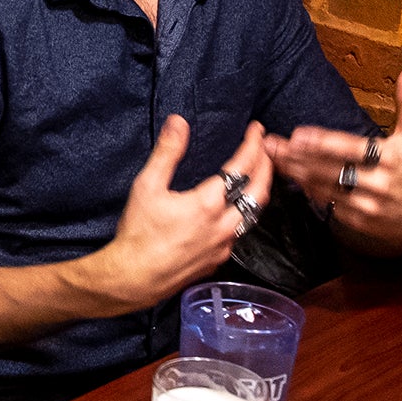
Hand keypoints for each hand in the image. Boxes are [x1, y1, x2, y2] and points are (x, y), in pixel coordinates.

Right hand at [85, 116, 272, 313]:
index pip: (242, 168)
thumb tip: (179, 123)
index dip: (252, 145)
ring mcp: (223, 245)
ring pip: (253, 214)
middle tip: (265, 149)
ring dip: (259, 191)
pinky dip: (243, 213)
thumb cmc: (138, 233)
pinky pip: (239, 232)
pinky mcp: (218, 260)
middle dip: (267, 166)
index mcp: (207, 204)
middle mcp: (223, 225)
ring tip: (257, 175)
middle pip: (260, 192)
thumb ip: (167, 152)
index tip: (256, 130)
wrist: (134, 277)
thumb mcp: (147, 186)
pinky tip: (234, 209)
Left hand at [268, 64, 401, 254]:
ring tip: (274, 158)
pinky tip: (293, 179)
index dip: (322, 142)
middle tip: (271, 145)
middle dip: (297, 157)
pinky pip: (330, 205)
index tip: (297, 134)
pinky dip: (310, 192)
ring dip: (297, 173)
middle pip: (331, 169)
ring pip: (325, 188)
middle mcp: (379, 183)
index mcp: (390, 158)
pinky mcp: (359, 221)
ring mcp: (369, 205)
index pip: (350, 148)